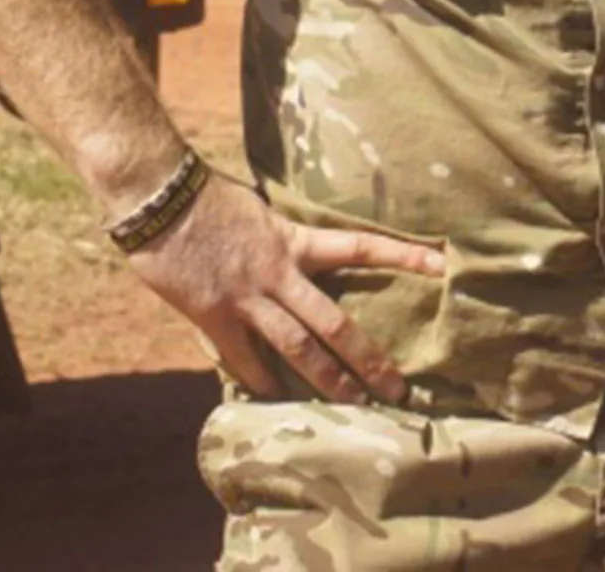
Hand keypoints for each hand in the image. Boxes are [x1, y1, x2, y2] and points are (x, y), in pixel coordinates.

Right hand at [127, 173, 445, 403]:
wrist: (161, 198)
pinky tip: (276, 399)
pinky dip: (260, 379)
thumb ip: (284, 243)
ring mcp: (246, 297)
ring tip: (353, 405)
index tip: (443, 265)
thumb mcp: (263, 215)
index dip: (404, 255)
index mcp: (297, 241)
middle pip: (334, 323)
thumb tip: (302, 260)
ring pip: (296, 348)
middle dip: (368, 358)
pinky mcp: (212, 315)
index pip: (363, 245)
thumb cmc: (213, 200)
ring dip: (326, 381)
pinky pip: (242, 357)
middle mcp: (279, 273)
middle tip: (398, 388)